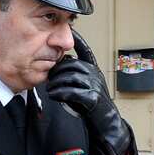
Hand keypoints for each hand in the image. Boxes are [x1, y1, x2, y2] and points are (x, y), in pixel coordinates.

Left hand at [48, 34, 131, 154]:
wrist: (106, 122)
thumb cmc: (93, 105)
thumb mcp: (86, 86)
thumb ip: (75, 76)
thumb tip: (58, 69)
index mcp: (94, 70)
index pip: (85, 50)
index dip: (78, 40)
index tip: (70, 32)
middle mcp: (96, 75)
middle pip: (72, 64)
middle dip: (57, 69)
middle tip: (48, 77)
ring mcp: (95, 85)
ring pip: (70, 77)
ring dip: (56, 82)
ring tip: (49, 88)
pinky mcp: (92, 98)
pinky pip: (72, 91)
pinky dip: (60, 93)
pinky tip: (53, 96)